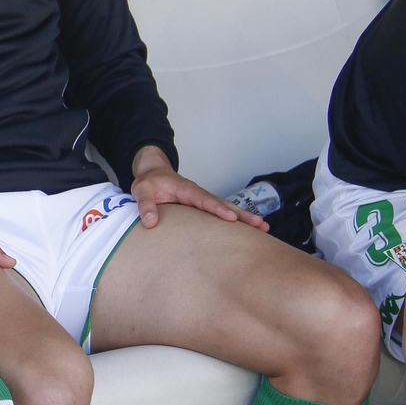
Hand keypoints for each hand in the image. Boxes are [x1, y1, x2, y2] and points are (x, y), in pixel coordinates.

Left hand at [128, 145, 266, 230]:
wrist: (154, 173)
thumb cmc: (149, 183)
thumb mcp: (141, 191)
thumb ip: (145, 205)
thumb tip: (150, 223)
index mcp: (186, 189)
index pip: (204, 200)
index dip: (218, 209)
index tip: (232, 218)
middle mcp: (199, 194)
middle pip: (224, 204)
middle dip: (242, 214)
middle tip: (261, 225)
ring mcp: (203, 200)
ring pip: (227, 208)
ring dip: (244, 218)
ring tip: (263, 229)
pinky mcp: (204, 206)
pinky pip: (222, 212)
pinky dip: (236, 220)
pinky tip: (249, 230)